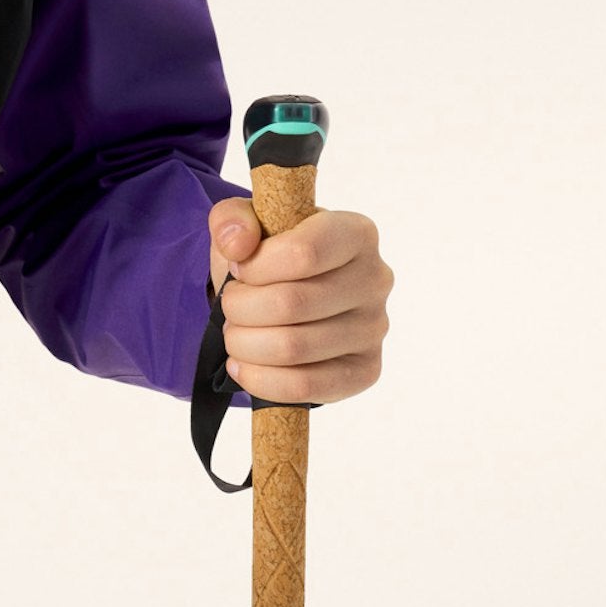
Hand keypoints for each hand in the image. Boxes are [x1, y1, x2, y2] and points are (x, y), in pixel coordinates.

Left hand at [207, 201, 392, 405]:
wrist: (284, 297)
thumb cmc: (268, 256)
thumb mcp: (244, 225)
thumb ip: (231, 219)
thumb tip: (237, 246)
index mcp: (355, 232)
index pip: (303, 254)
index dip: (255, 267)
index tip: (238, 269)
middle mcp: (376, 279)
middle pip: (291, 304)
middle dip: (240, 308)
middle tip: (229, 306)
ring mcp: (375, 328)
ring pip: (293, 348)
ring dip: (244, 343)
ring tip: (236, 333)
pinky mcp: (366, 370)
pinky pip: (307, 387)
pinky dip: (261, 380)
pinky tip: (242, 365)